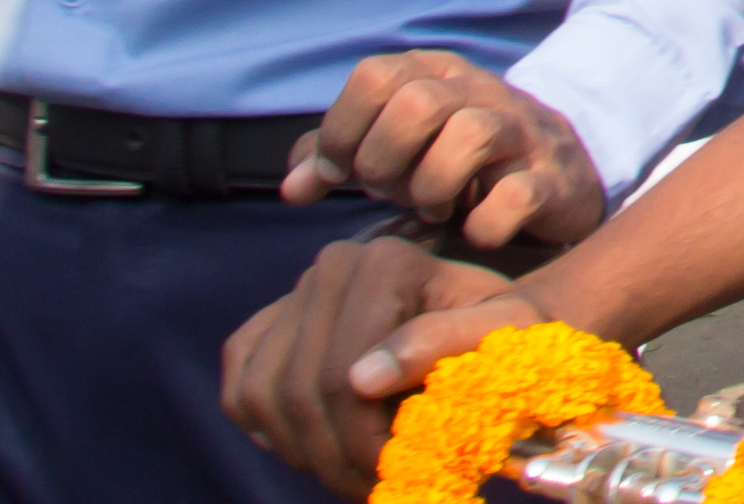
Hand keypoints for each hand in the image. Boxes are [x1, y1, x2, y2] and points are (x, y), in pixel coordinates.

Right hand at [221, 238, 539, 495]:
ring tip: (350, 472)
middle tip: (371, 487)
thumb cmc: (504, 332)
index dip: (363, 442)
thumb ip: (447, 342)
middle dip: (333, 457)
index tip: (394, 472)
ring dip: (301, 451)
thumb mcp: (504, 333)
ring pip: (263, 397)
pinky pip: (239, 389)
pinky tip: (312, 442)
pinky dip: (265, 429)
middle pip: (300, 392)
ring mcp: (293, 294)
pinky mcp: (266, 325)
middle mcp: (331, 267)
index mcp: (386, 262)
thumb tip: (363, 379)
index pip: (344, 379)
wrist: (487, 319)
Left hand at [279, 50, 606, 251]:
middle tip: (387, 190)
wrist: (556, 172)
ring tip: (430, 208)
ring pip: (471, 134)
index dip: (343, 130)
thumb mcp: (393, 146)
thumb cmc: (454, 162)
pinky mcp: (552, 179)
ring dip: (433, 186)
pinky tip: (472, 230)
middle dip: (384, 159)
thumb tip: (292, 188)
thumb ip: (336, 158)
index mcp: (435, 74)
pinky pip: (515, 196)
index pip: (373, 77)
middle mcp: (481, 92)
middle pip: (417, 102)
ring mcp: (523, 132)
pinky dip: (483, 224)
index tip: (341, 172)